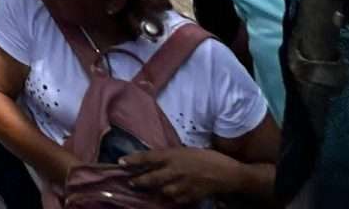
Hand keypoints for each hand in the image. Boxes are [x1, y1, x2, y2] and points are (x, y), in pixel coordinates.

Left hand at [121, 146, 247, 202]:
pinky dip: (172, 197)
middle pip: (150, 178)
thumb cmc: (207, 157)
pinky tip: (171, 194)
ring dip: (156, 190)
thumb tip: (153, 160)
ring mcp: (182, 186)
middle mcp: (175, 171)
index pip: (147, 157)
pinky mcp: (189, 197)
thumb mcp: (186, 150)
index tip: (120, 162)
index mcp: (173, 156)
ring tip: (151, 189)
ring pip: (162, 191)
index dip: (132, 160)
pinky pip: (175, 199)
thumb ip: (170, 156)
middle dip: (138, 181)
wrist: (228, 173)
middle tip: (130, 182)